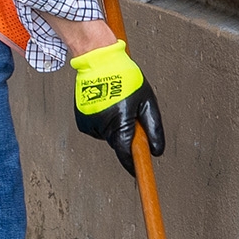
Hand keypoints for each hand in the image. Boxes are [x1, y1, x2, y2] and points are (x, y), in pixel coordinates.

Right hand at [71, 40, 164, 176]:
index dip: (132, 165)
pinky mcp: (81, 120)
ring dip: (114, 127)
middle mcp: (102, 124)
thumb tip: (157, 151)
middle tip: (130, 115)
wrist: (99, 63)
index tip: (137, 175)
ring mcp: (88, 122)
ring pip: (107, 136)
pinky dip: (102, 123)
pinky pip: (96, 129)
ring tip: (116, 104)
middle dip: (126, 135)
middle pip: (118, 143)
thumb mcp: (147, 102)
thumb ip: (153, 128)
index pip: (126, 152)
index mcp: (119, 121)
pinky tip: (104, 105)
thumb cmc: (126, 79)